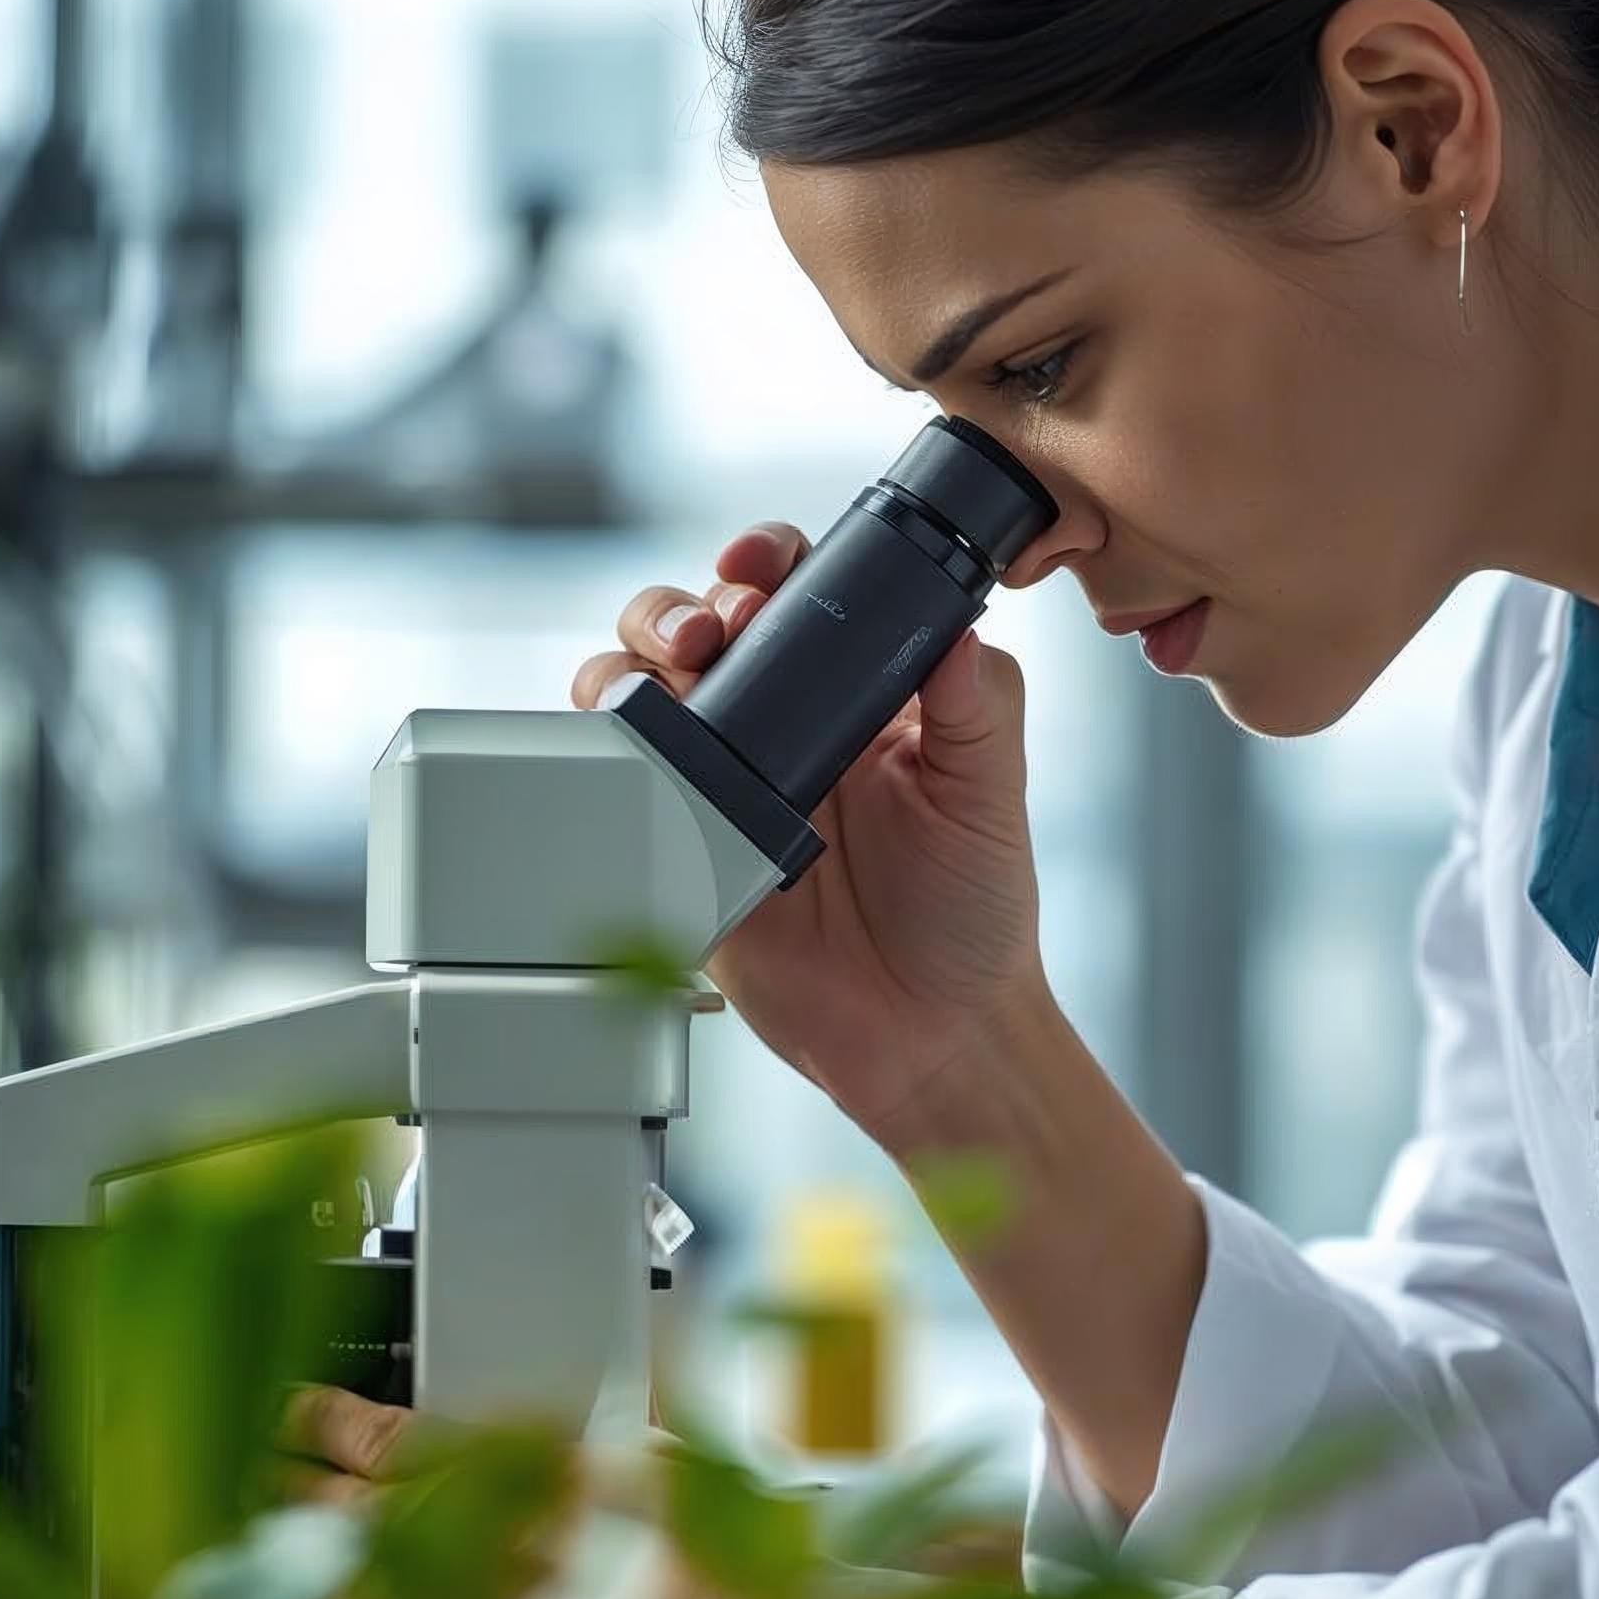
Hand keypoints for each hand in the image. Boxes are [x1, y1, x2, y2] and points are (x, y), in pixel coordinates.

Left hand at [281, 1387, 780, 1598]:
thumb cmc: (729, 1566)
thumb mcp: (651, 1465)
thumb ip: (565, 1446)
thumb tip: (503, 1426)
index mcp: (540, 1482)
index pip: (402, 1445)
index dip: (335, 1427)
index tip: (299, 1413)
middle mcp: (504, 1559)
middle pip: (363, 1520)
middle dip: (300, 1493)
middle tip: (262, 1473)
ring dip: (318, 1572)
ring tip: (281, 1551)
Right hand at [569, 523, 1049, 1146]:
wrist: (927, 1037)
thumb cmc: (972, 918)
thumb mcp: (990, 797)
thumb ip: (980, 706)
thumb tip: (959, 622)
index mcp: (856, 696)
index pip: (798, 596)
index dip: (766, 561)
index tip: (762, 563)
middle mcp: (781, 727)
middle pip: (697, 623)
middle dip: (682, 602)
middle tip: (711, 628)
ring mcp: (724, 783)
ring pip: (644, 685)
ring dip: (636, 655)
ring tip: (674, 671)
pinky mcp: (685, 846)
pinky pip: (622, 778)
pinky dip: (607, 743)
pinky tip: (637, 743)